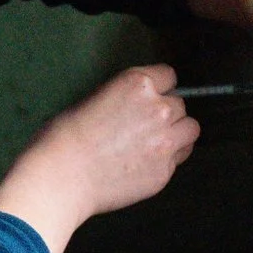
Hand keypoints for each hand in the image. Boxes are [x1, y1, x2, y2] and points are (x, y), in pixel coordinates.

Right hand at [0, 64, 199, 252]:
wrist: (62, 176)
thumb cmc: (65, 137)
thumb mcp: (94, 98)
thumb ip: (125, 99)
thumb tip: (135, 107)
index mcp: (138, 84)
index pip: (169, 76)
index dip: (159, 88)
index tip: (151, 98)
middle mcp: (158, 109)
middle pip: (180, 104)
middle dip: (166, 113)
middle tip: (145, 127)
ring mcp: (165, 141)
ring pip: (190, 130)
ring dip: (177, 134)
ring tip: (155, 143)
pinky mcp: (164, 171)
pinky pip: (178, 159)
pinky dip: (166, 160)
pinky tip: (144, 164)